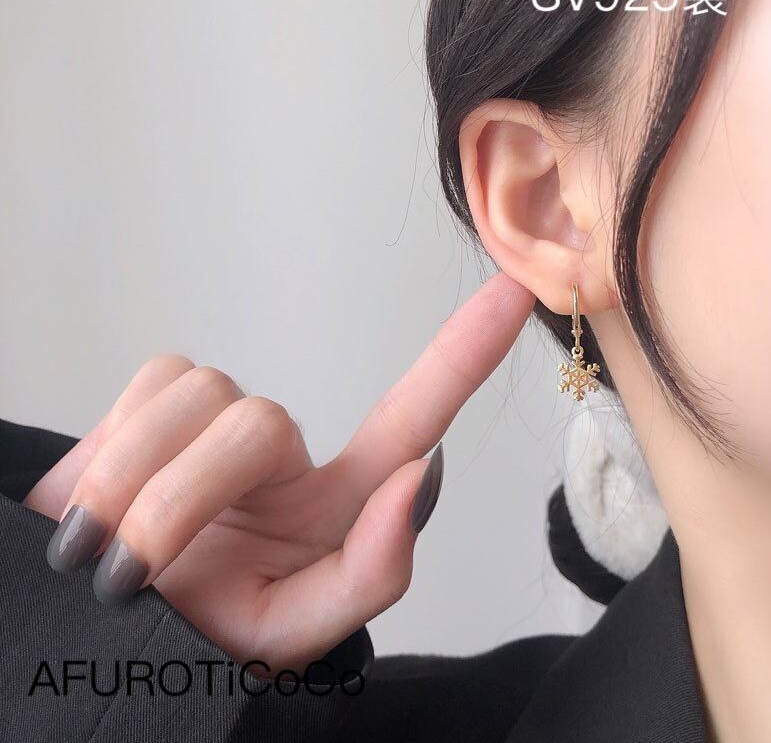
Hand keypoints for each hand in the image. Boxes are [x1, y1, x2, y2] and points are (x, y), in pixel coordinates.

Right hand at [24, 273, 534, 672]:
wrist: (96, 629)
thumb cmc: (198, 635)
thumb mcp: (285, 634)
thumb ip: (367, 573)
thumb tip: (420, 480)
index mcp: (337, 502)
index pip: (413, 417)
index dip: (464, 355)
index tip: (515, 292)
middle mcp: (286, 449)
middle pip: (260, 422)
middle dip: (186, 500)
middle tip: (137, 570)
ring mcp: (223, 417)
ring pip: (201, 395)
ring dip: (138, 484)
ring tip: (108, 545)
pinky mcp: (161, 395)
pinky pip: (152, 386)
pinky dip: (111, 455)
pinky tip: (102, 497)